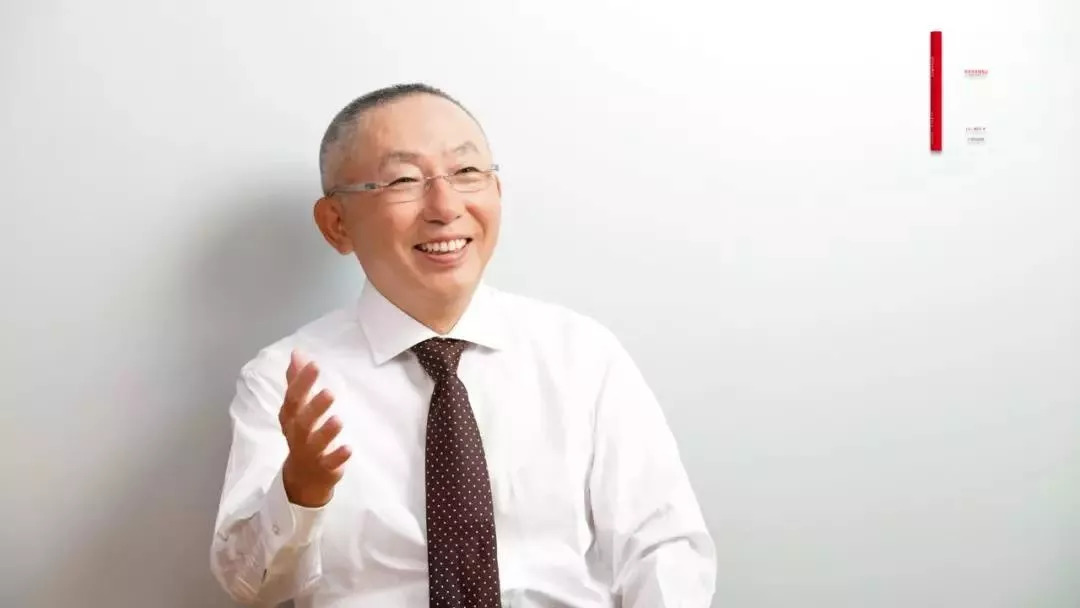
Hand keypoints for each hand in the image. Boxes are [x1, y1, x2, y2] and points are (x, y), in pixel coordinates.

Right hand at [279, 350, 351, 506]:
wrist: (303, 476)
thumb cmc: (302, 433)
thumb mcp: (297, 408)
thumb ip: (297, 380)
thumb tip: (297, 352)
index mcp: (290, 417)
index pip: (293, 398)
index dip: (302, 382)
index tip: (315, 364)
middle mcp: (297, 435)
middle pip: (302, 421)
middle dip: (314, 407)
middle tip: (330, 392)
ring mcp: (310, 453)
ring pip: (315, 443)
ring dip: (326, 432)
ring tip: (338, 419)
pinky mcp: (324, 468)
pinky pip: (330, 464)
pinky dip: (338, 457)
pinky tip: (349, 448)